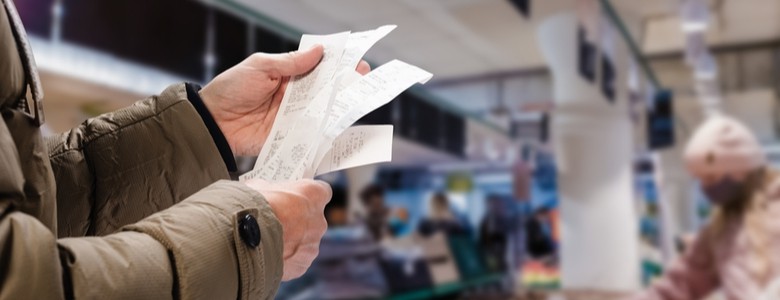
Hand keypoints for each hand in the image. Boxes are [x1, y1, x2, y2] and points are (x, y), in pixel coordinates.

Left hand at [200, 46, 370, 155]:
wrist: (213, 123)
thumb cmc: (231, 89)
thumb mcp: (260, 67)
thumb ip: (291, 62)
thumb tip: (319, 51)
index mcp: (287, 74)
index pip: (317, 67)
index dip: (336, 63)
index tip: (355, 60)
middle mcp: (294, 95)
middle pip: (325, 89)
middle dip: (345, 84)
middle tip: (363, 79)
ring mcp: (293, 116)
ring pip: (322, 110)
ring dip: (339, 106)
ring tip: (358, 100)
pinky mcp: (290, 135)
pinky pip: (312, 132)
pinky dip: (326, 130)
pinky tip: (341, 126)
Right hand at [243, 179, 331, 280]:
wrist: (242, 237)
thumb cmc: (252, 206)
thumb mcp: (260, 187)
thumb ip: (272, 190)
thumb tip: (265, 192)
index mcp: (313, 195)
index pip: (321, 192)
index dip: (307, 196)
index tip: (297, 198)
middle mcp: (318, 221)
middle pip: (312, 220)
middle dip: (297, 221)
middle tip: (277, 222)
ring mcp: (312, 245)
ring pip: (304, 243)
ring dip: (290, 242)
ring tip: (268, 241)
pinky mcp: (301, 264)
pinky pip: (295, 261)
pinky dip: (283, 259)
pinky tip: (267, 255)